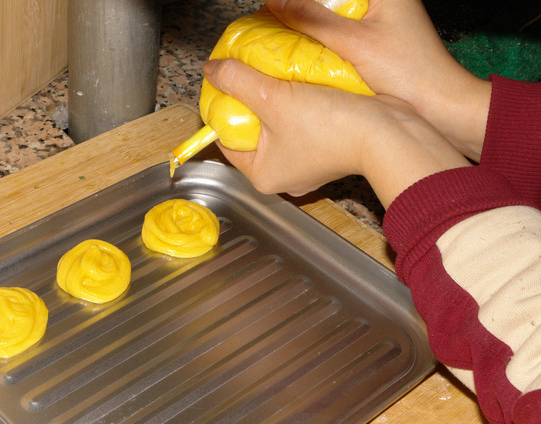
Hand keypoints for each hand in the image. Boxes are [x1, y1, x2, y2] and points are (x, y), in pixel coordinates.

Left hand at [204, 58, 470, 206]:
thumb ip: (237, 82)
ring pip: (277, 125)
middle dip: (249, 101)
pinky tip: (297, 82)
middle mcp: (282, 175)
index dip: (221, 109)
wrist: (388, 133)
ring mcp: (306, 164)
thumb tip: (213, 70)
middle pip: (251, 131)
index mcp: (261, 175)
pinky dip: (297, 103)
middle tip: (246, 75)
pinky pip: (300, 123)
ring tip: (271, 74)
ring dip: (274, 99)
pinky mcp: (326, 150)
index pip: (224, 140)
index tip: (222, 84)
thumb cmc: (332, 128)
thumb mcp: (273, 98)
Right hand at [264, 0, 491, 160]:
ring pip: (330, 15)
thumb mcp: (355, 43)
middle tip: (269, 19)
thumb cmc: (411, 74)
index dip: (298, 0)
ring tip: (278, 34)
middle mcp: (383, 1)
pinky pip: (336, 34)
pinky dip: (318, 41)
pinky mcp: (374, 44)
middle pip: (328, 1)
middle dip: (299, 9)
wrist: (443, 109)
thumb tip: (275, 2)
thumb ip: (313, 20)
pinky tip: (299, 52)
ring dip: (307, 24)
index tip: (269, 7)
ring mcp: (378, 23)